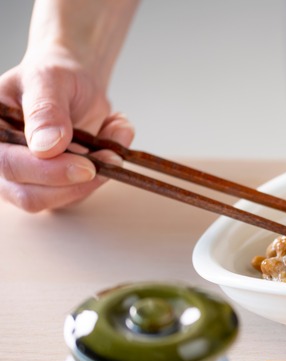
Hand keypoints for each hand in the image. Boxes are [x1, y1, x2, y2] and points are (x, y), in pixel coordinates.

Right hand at [0, 52, 132, 211]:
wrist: (74, 82)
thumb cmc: (54, 76)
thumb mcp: (48, 79)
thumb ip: (45, 110)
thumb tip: (46, 147)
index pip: (9, 165)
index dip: (48, 171)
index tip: (87, 166)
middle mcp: (4, 162)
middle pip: (31, 196)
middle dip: (76, 183)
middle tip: (112, 159)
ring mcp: (30, 178)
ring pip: (60, 201)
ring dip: (96, 179)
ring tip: (117, 142)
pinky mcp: (58, 186)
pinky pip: (83, 193)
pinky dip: (106, 174)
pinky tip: (115, 145)